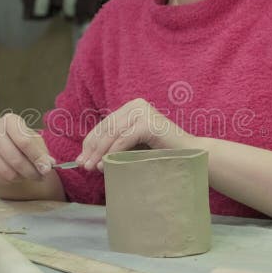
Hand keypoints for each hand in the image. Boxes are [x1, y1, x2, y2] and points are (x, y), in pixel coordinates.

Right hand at [0, 113, 55, 183]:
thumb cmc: (14, 137)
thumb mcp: (30, 137)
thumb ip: (41, 150)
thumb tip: (48, 164)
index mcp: (9, 121)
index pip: (25, 142)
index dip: (38, 158)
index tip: (47, 169)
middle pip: (16, 160)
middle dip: (32, 172)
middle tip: (41, 176)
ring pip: (9, 173)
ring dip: (22, 178)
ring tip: (27, 174)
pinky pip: (0, 179)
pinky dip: (11, 180)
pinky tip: (15, 174)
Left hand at [76, 98, 192, 171]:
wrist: (190, 157)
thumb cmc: (162, 154)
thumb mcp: (133, 148)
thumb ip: (114, 148)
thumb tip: (87, 158)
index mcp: (131, 108)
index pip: (105, 125)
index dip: (90, 142)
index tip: (81, 159)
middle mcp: (136, 105)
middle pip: (106, 128)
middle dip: (92, 148)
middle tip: (83, 165)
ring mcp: (143, 112)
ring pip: (113, 134)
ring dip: (100, 152)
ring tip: (92, 167)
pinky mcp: (148, 123)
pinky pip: (124, 139)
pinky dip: (113, 152)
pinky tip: (105, 164)